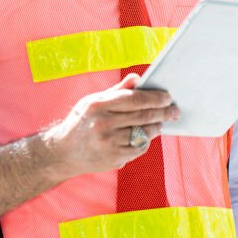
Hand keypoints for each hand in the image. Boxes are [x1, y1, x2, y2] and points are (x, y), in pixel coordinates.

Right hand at [42, 73, 179, 178]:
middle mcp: (103, 124)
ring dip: (157, 127)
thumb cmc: (81, 121)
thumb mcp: (93, 101)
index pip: (134, 99)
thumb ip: (117, 90)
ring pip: (144, 133)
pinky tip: (147, 136)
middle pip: (143, 116)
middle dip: (163, 112)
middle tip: (175, 111)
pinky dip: (146, 141)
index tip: (167, 97)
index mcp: (98, 105)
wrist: (62, 153)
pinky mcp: (113, 159)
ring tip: (161, 122)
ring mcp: (108, 144)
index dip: (155, 98)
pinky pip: (138, 148)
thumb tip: (138, 78)